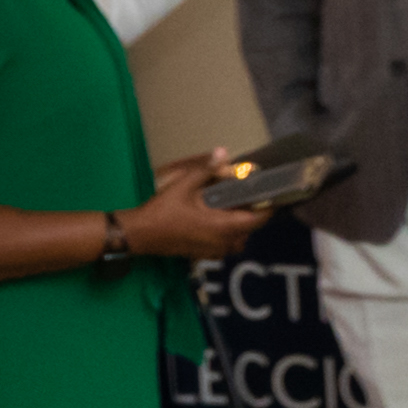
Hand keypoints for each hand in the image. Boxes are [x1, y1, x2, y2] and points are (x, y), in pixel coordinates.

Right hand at [121, 156, 261, 264]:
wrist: (139, 234)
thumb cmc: (162, 211)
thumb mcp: (183, 186)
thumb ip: (206, 170)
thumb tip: (222, 152)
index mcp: (224, 227)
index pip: (259, 220)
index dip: (267, 207)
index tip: (268, 194)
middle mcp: (224, 243)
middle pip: (250, 229)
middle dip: (250, 213)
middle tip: (242, 196)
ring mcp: (215, 252)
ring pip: (239, 239)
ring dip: (238, 224)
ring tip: (227, 206)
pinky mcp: (205, 255)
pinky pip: (225, 244)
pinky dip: (226, 232)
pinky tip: (212, 218)